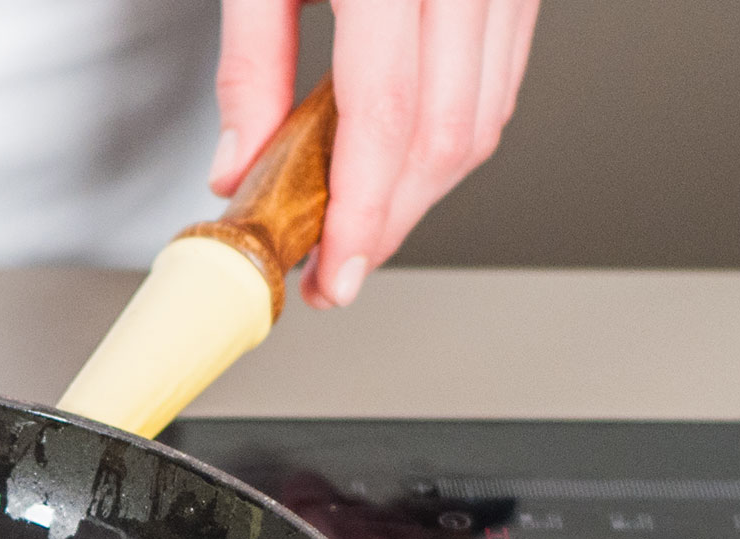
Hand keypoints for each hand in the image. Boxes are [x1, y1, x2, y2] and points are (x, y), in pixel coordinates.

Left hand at [210, 0, 538, 308]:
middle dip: (390, 221)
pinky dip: (451, 137)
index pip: (387, 122)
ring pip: (482, 118)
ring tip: (357, 227)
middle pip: (446, 136)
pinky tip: (400, 165)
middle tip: (331, 270)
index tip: (329, 276)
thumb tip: (240, 164)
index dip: (361, 215)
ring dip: (421, 192)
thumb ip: (250, 62)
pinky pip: (500, 79)